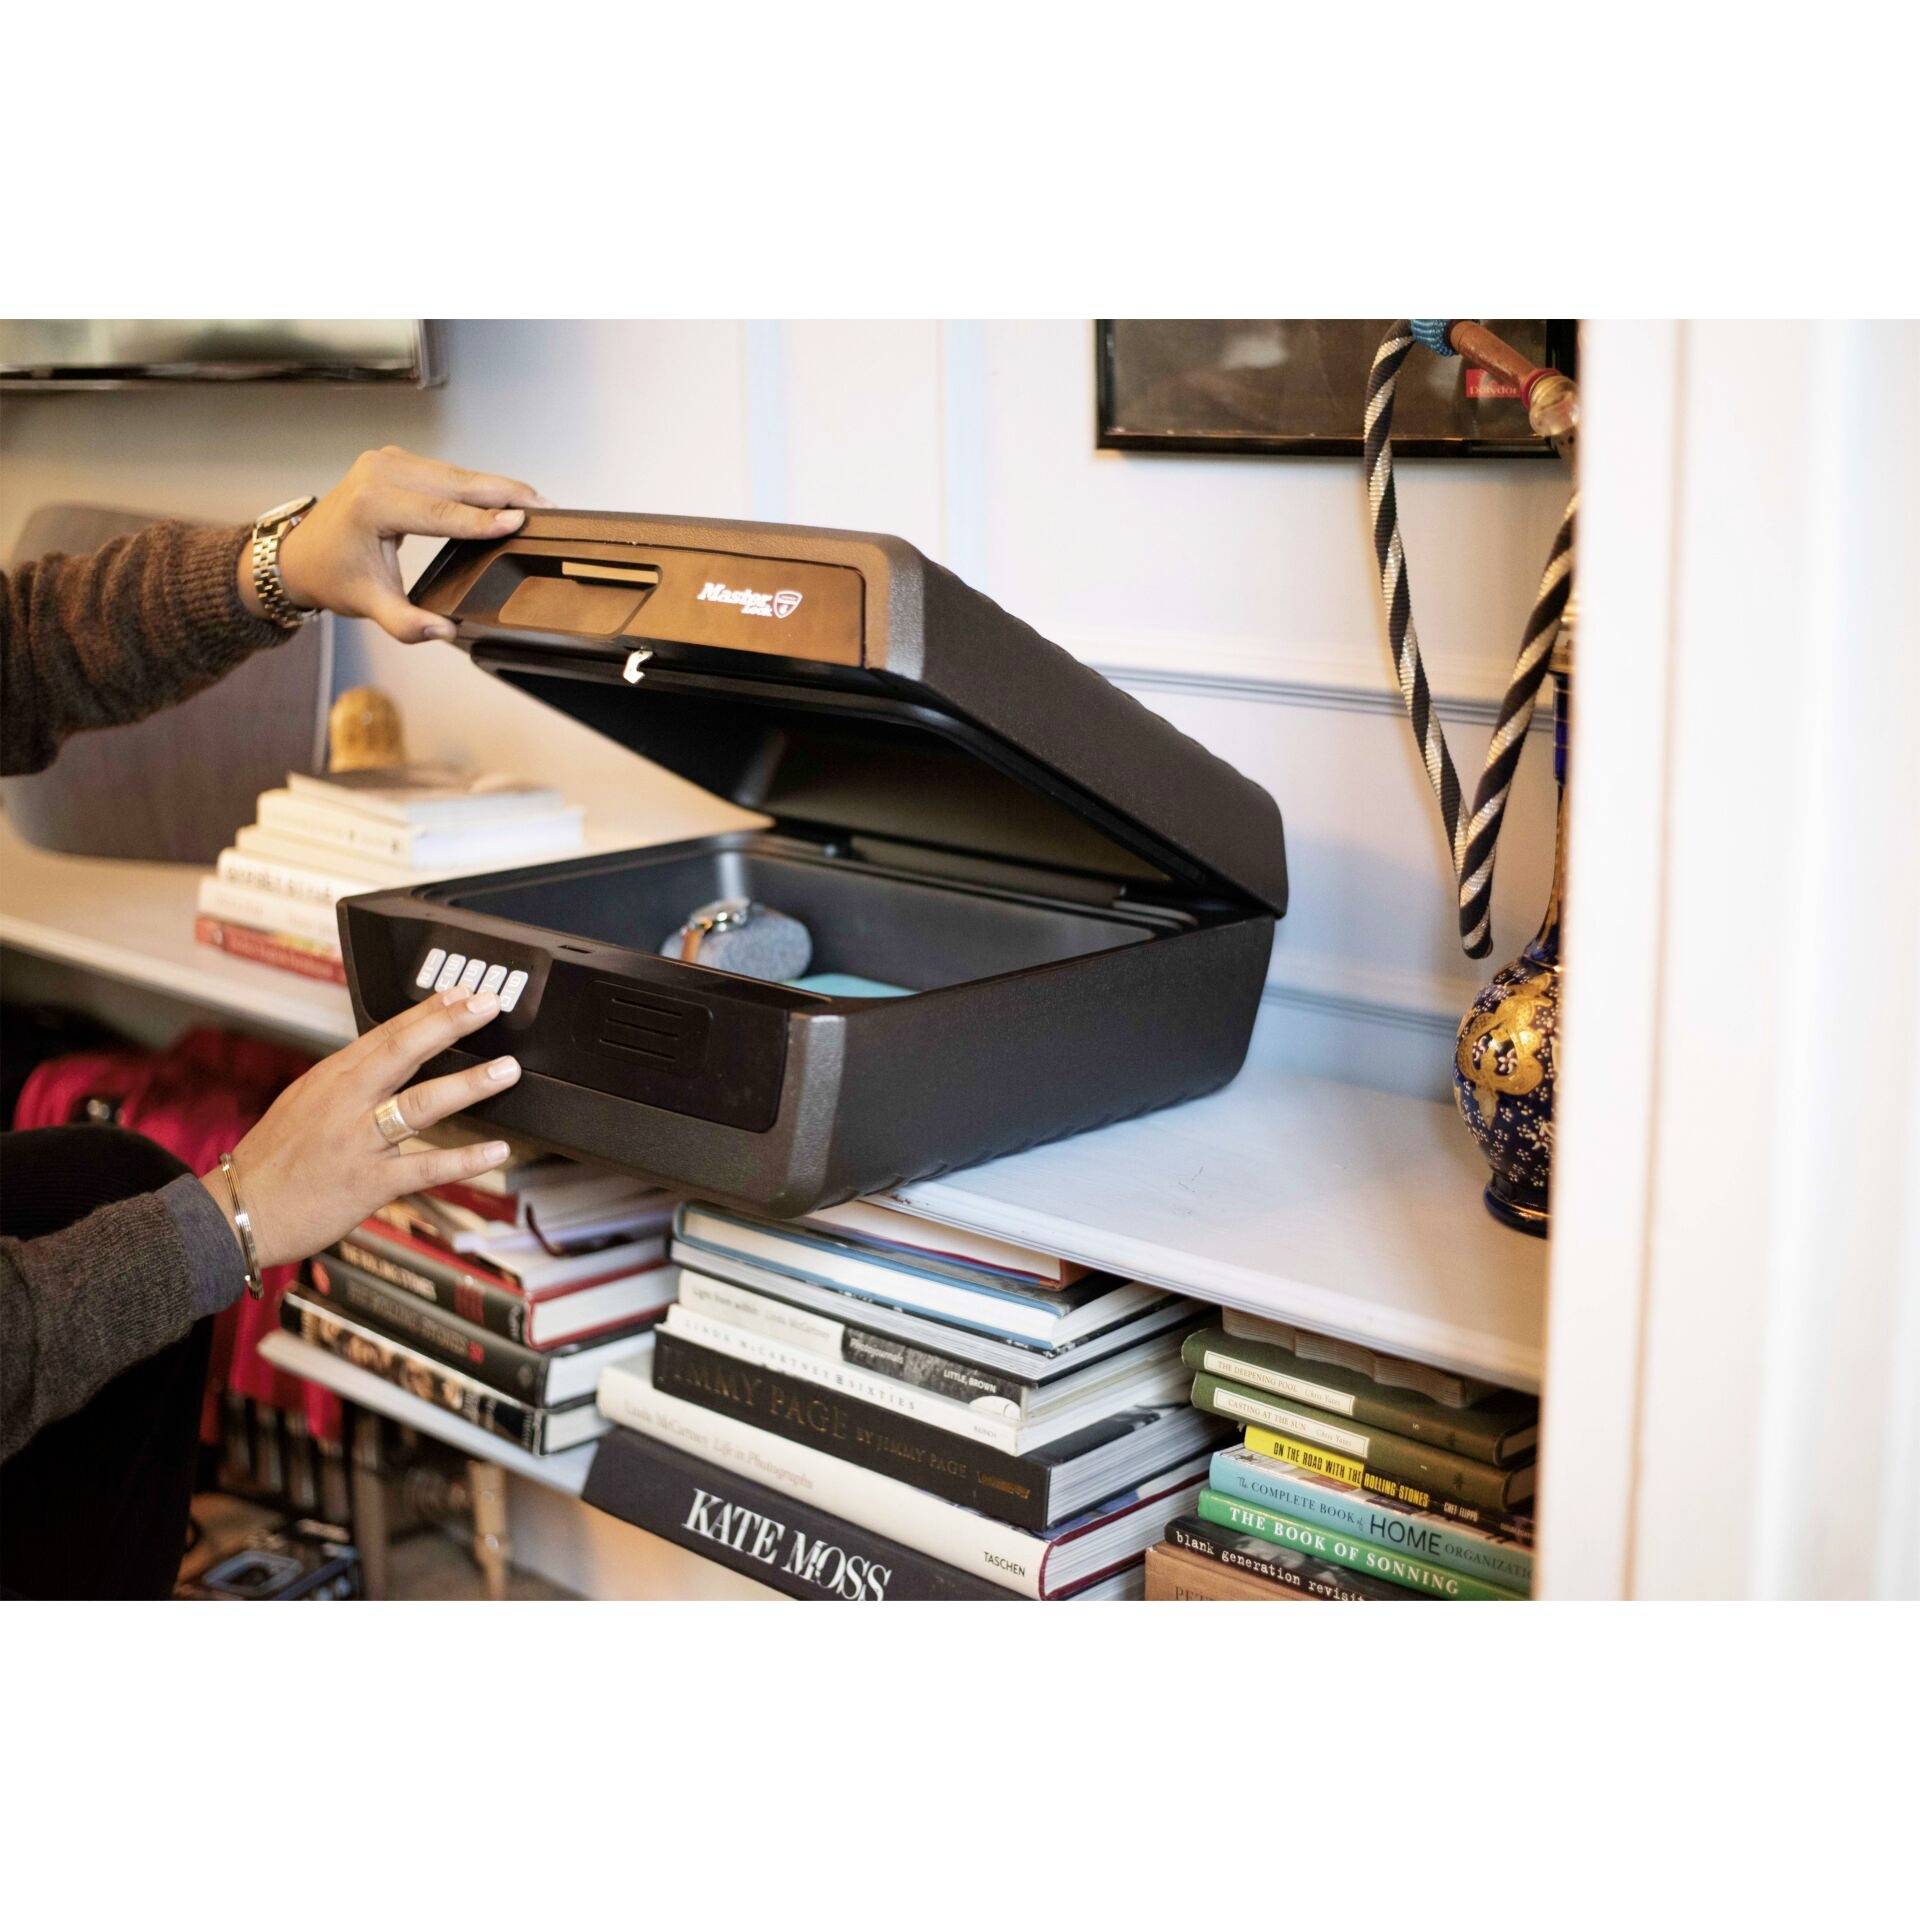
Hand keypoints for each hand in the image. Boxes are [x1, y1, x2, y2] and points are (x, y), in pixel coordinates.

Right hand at [201, 985, 522, 1269]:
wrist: (237, 1212)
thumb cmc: (274, 1158)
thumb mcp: (305, 1102)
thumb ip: (350, 1080)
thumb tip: (394, 1056)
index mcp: (331, 1078)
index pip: (386, 1033)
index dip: (427, 1011)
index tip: (462, 992)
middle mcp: (345, 1102)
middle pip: (403, 1053)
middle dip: (448, 1025)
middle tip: (489, 1006)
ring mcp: (358, 1142)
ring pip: (420, 1105)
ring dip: (467, 1086)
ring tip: (506, 1070)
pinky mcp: (368, 1183)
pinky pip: (425, 1168)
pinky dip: (464, 1160)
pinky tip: (497, 1152)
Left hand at [243, 445, 550, 643]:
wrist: (301, 553)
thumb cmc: (334, 577)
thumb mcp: (369, 605)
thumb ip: (406, 624)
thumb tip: (445, 632)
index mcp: (372, 505)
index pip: (440, 514)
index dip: (483, 520)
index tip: (520, 522)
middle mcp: (380, 473)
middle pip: (456, 482)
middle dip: (504, 493)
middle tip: (546, 506)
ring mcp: (388, 460)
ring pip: (456, 472)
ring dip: (497, 486)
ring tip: (535, 501)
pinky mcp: (396, 459)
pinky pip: (446, 470)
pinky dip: (477, 483)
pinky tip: (504, 494)